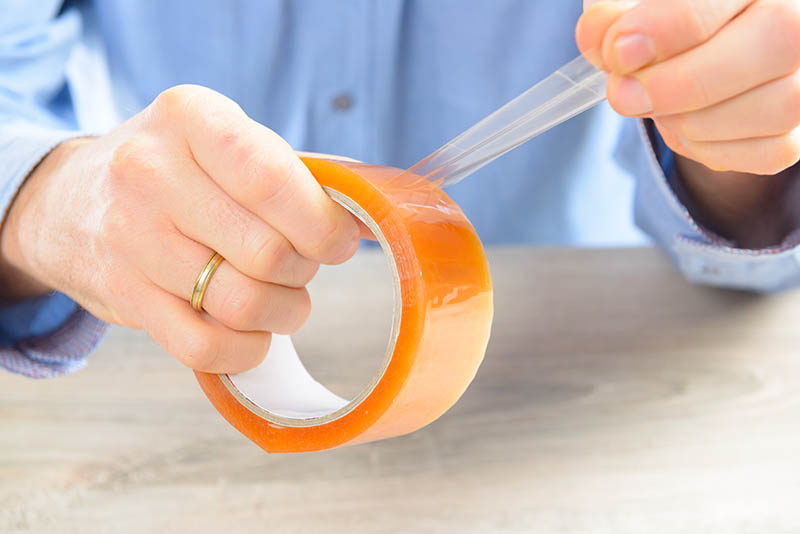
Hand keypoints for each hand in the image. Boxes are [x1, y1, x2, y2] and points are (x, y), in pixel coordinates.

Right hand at [0, 85, 359, 372]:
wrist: (69, 201)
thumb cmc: (176, 171)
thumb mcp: (222, 141)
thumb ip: (291, 174)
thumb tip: (361, 221)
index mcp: (190, 117)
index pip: (273, 182)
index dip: (323, 225)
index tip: (340, 243)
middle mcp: (150, 171)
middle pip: (268, 251)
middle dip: (305, 270)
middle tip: (301, 266)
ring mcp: (129, 236)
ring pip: (242, 303)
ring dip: (284, 311)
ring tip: (282, 298)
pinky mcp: (122, 294)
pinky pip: (205, 347)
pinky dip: (246, 348)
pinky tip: (252, 330)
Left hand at [576, 0, 799, 246]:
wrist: (691, 51)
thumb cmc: (660, 19)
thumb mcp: (629, 6)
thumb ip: (612, 16)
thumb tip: (602, 40)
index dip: (669, 27)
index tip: (620, 53)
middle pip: (777, 40)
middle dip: (682, 82)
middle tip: (624, 95)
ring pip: (777, 105)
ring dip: (694, 121)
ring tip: (655, 108)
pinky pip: (770, 151)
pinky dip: (712, 148)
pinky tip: (683, 126)